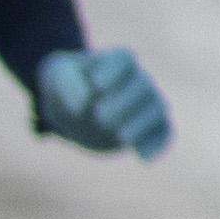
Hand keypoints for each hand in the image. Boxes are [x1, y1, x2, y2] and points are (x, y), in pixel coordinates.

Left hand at [33, 44, 172, 158]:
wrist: (73, 110)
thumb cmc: (65, 86)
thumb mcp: (55, 77)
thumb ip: (66, 82)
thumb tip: (84, 104)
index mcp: (114, 62)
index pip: (124, 59)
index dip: (114, 71)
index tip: (96, 85)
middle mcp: (137, 79)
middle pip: (142, 85)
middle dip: (123, 103)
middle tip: (98, 117)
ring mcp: (147, 102)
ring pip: (157, 108)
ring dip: (140, 124)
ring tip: (119, 137)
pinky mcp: (150, 125)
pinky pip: (164, 131)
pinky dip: (157, 144)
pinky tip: (143, 158)